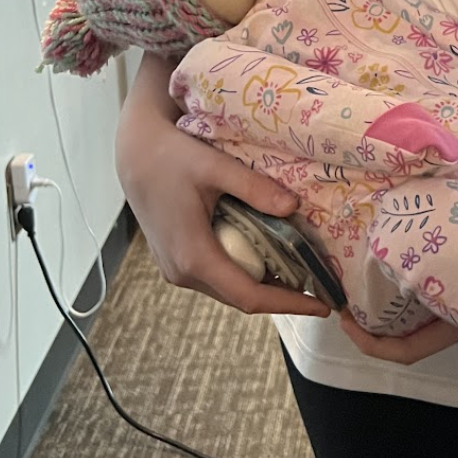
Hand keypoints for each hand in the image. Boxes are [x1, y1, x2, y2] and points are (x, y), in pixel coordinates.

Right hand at [116, 56, 330, 319]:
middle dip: (282, 295)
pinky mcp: (174, 260)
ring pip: (227, 288)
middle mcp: (182, 273)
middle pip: (240, 296)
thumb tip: (294, 208)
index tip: (322, 305)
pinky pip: (216, 276)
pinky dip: (245, 271)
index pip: (250, 296)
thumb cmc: (173, 156)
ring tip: (301, 272)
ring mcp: (175, 269)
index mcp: (193, 257)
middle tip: (319, 284)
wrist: (135, 153)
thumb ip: (254, 189)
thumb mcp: (216, 167)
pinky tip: (268, 256)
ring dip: (263, 284)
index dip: (289, 303)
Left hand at [337, 216, 457, 365]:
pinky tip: (394, 238)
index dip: (370, 345)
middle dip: (367, 313)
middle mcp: (456, 312)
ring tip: (358, 258)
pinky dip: (405, 270)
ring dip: (384, 291)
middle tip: (339, 280)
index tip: (342, 319)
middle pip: (401, 330)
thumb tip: (438, 223)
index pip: (407, 351)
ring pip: (410, 307)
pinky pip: (424, 282)